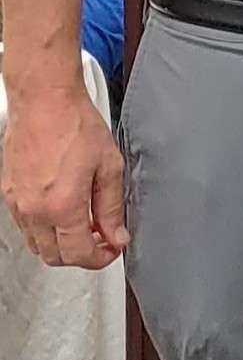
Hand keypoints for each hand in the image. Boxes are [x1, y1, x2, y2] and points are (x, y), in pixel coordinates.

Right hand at [1, 81, 126, 269]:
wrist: (44, 101)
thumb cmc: (75, 125)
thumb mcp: (109, 168)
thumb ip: (112, 208)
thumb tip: (116, 236)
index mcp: (62, 206)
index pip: (79, 255)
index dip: (101, 258)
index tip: (112, 248)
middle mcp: (34, 209)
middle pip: (55, 257)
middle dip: (81, 255)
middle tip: (101, 239)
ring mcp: (17, 202)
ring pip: (37, 244)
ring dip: (61, 244)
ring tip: (85, 224)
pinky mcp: (8, 192)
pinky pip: (25, 226)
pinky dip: (45, 229)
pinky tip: (64, 212)